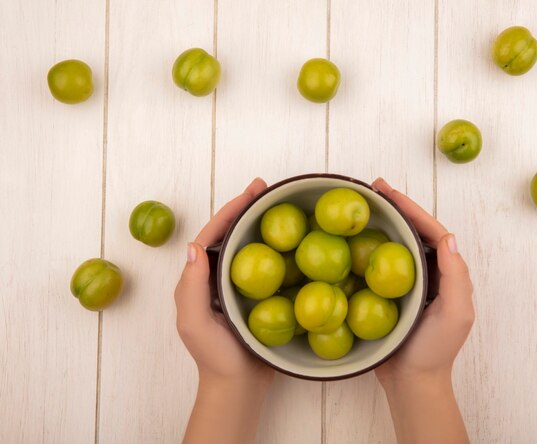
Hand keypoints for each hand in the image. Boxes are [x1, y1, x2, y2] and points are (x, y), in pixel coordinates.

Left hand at [174, 178, 273, 387]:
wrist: (238, 386)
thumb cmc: (215, 357)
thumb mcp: (195, 323)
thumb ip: (191, 288)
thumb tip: (192, 246)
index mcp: (199, 279)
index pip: (212, 236)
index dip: (230, 210)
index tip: (251, 193)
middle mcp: (216, 277)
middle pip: (230, 234)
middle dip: (245, 208)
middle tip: (266, 188)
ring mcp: (237, 286)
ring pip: (248, 246)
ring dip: (259, 222)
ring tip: (278, 204)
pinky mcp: (256, 297)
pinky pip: (265, 265)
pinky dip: (275, 247)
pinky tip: (292, 239)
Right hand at [371, 178, 474, 388]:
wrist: (412, 382)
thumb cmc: (434, 351)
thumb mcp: (455, 315)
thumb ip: (455, 279)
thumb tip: (449, 239)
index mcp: (448, 274)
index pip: (433, 232)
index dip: (412, 209)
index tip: (389, 193)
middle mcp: (431, 273)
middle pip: (414, 231)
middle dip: (396, 207)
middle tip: (373, 188)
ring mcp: (410, 283)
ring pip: (398, 243)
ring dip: (384, 221)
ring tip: (364, 204)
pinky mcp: (392, 293)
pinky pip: (382, 263)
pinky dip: (371, 245)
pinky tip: (354, 238)